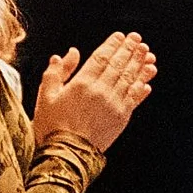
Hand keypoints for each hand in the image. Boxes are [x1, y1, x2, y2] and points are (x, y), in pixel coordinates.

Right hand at [33, 30, 155, 151]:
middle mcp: (101, 91)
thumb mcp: (45, 96)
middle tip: (138, 39)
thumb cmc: (51, 126)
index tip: (120, 36)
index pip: (101, 57)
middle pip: (119, 65)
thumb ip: (56, 73)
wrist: (66, 156)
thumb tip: (68, 53)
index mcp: (82, 83)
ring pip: (130, 79)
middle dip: (130, 50)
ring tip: (147, 54)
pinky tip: (147, 79)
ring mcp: (114, 104)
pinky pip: (135, 98)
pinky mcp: (122, 118)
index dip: (112, 45)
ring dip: (140, 64)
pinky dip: (142, 86)